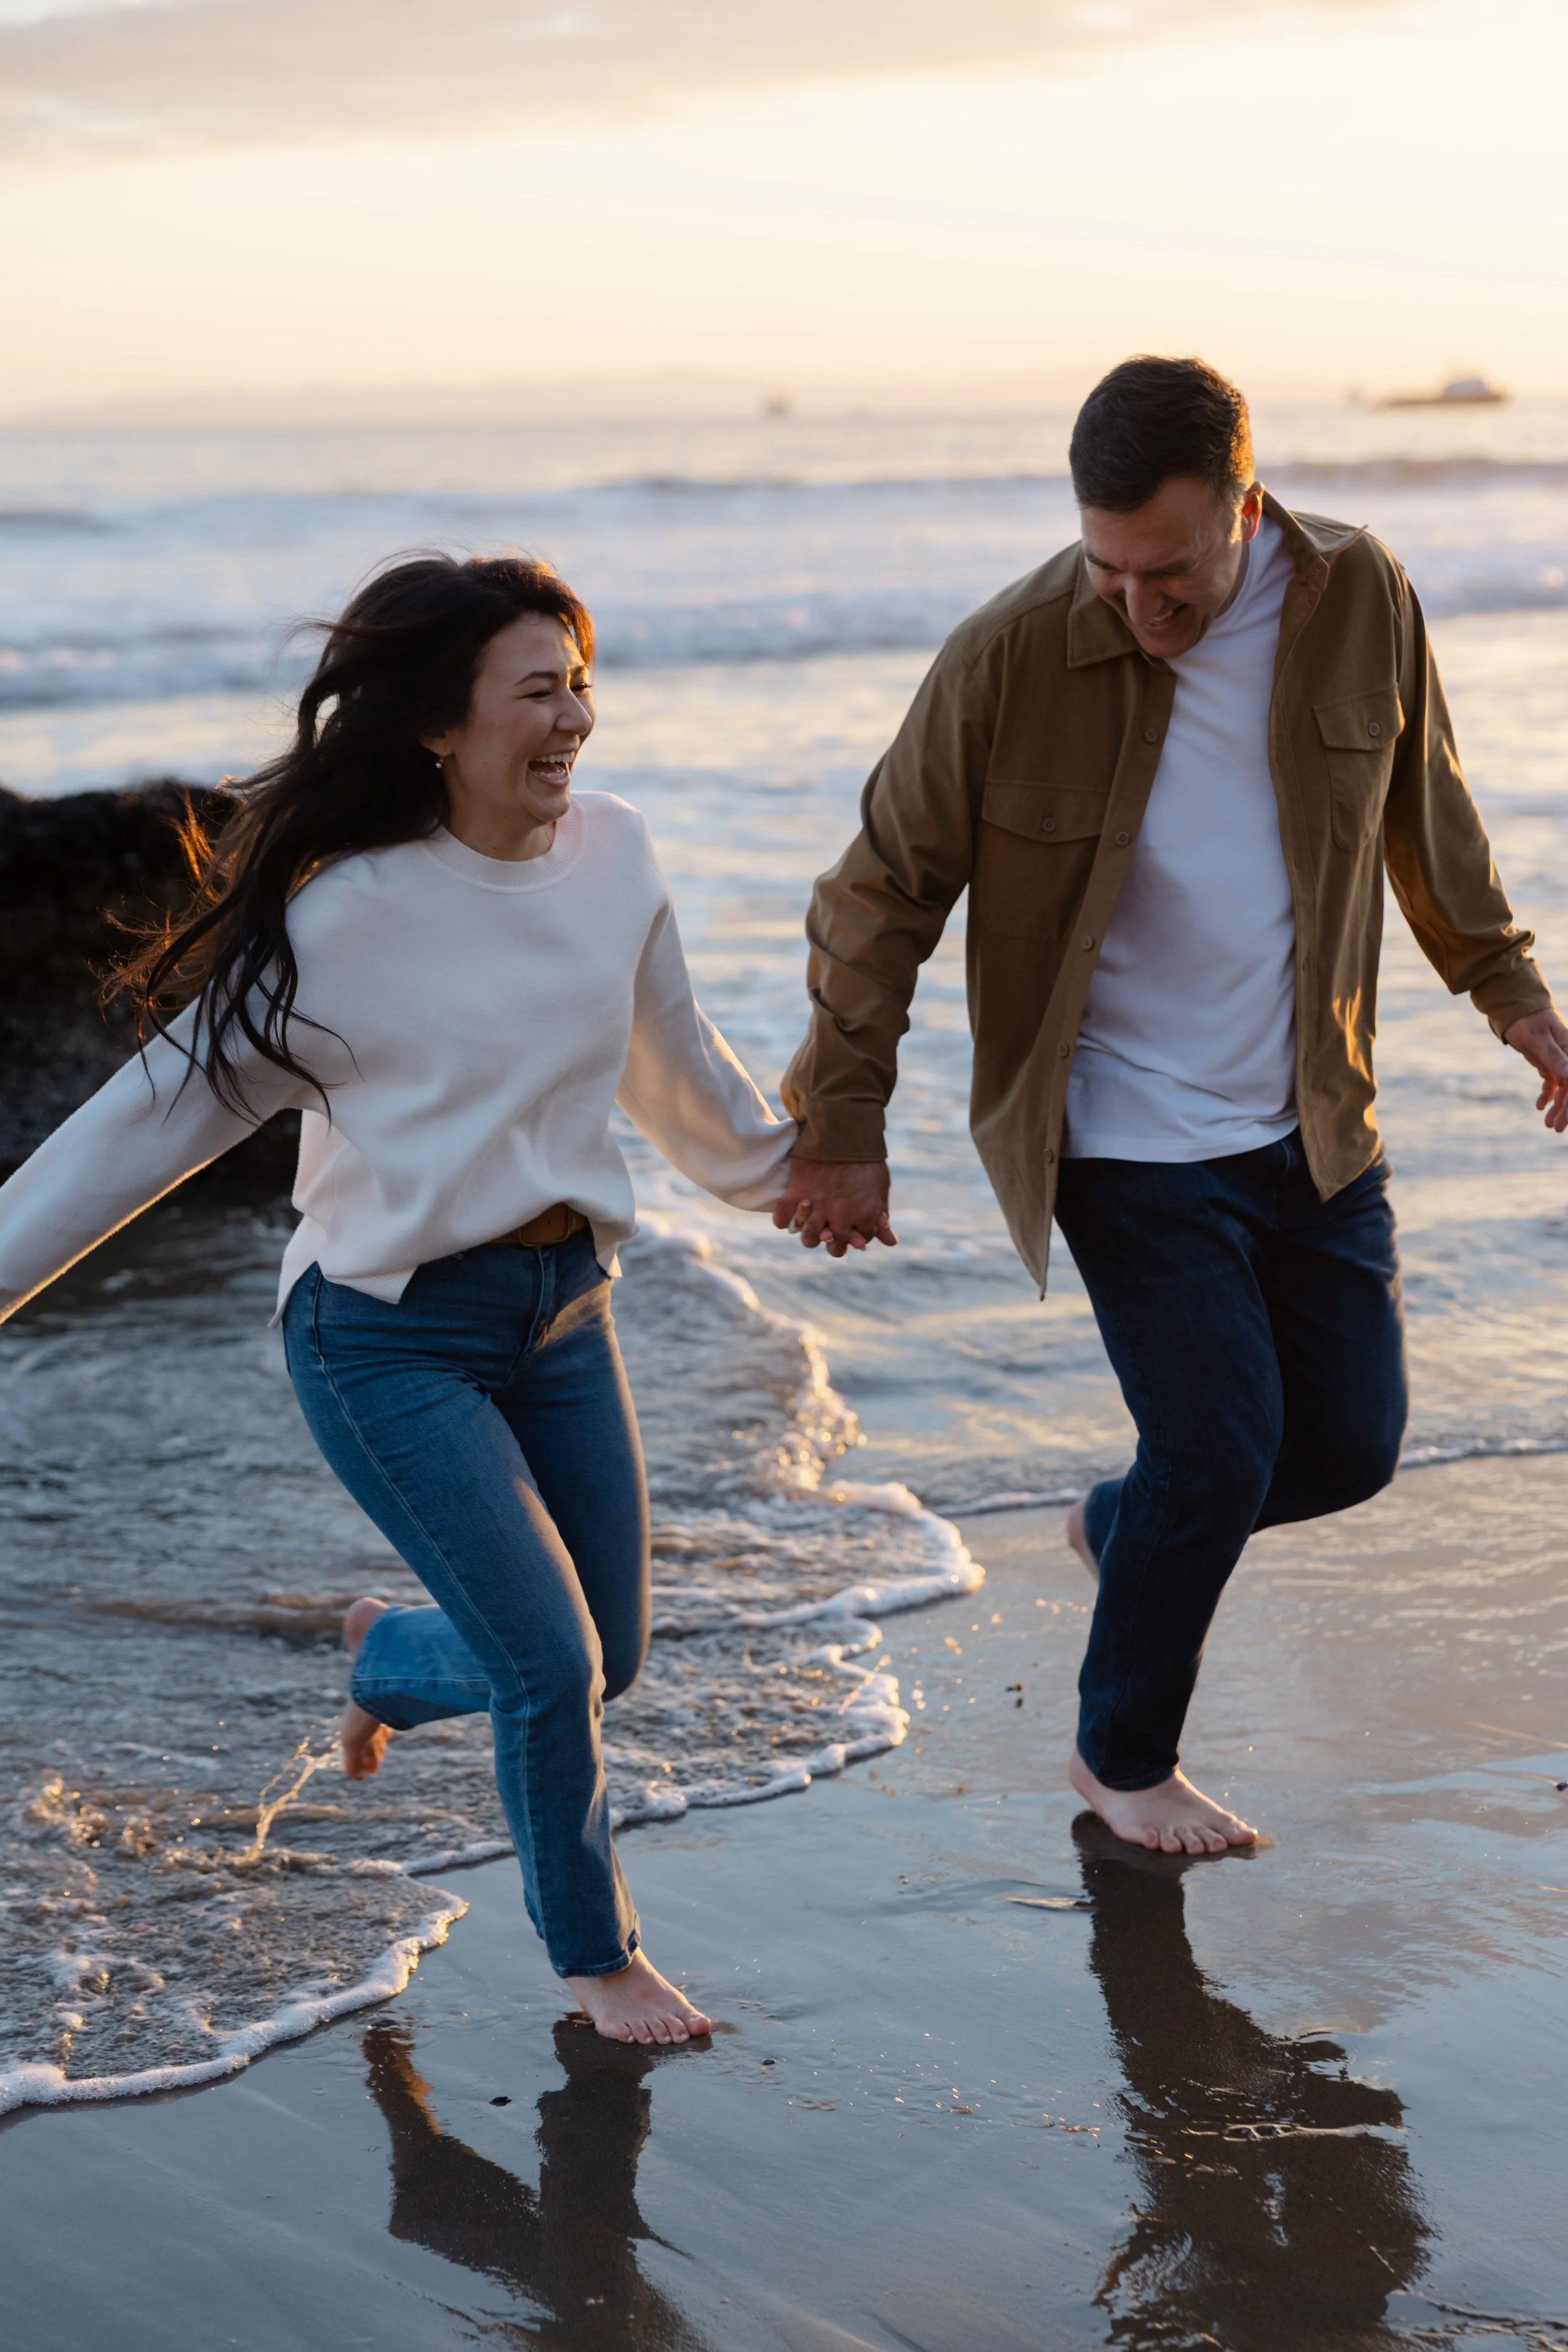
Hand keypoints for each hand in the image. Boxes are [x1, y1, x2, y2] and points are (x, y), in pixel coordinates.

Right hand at [772, 1158, 896, 1257]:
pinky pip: (782, 1219)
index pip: (862, 1240)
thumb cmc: (865, 1159)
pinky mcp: (795, 1195)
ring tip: (812, 1224)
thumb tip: (890, 1243)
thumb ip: (881, 1217)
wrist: (841, 1131)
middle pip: (836, 1248)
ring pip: (809, 1240)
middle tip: (830, 1232)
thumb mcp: (880, 1188)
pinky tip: (791, 1212)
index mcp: (864, 1216)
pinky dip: (784, 1220)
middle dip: (835, 1243)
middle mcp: (841, 1218)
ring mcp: (817, 1208)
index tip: (855, 1225)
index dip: (859, 1234)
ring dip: (811, 1235)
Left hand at [1503, 1007, 1567, 1132]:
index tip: (1565, 1120)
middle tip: (1555, 1129)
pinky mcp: (1548, 1063)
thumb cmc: (1528, 1020)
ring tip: (1548, 1124)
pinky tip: (1540, 1106)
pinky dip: (1547, 1095)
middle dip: (1565, 1110)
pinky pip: (1552, 1083)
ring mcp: (1559, 1060)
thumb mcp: (1539, 1039)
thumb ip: (1556, 1058)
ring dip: (1556, 1106)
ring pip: (1562, 1088)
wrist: (1516, 1009)